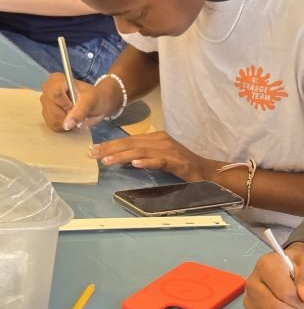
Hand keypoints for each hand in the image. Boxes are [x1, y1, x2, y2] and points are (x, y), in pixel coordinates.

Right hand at [40, 73, 116, 130]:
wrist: (97, 104)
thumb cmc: (94, 98)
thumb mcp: (91, 101)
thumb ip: (80, 111)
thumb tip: (67, 125)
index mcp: (56, 80)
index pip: (55, 94)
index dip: (66, 105)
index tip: (76, 105)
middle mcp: (47, 90)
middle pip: (52, 109)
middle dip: (67, 115)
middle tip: (79, 112)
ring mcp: (45, 103)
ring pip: (52, 119)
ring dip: (67, 122)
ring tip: (76, 116)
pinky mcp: (46, 114)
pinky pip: (52, 125)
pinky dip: (64, 126)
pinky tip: (71, 121)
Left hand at [88, 131, 216, 180]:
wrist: (206, 170)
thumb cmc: (183, 165)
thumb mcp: (160, 157)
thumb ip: (144, 156)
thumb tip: (124, 160)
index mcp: (156, 138)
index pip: (129, 139)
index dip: (111, 144)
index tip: (94, 150)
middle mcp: (161, 140)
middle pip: (131, 143)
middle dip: (110, 148)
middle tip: (92, 154)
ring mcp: (169, 150)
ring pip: (141, 151)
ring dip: (122, 155)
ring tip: (106, 160)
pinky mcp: (176, 162)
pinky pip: (159, 160)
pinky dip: (146, 162)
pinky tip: (134, 164)